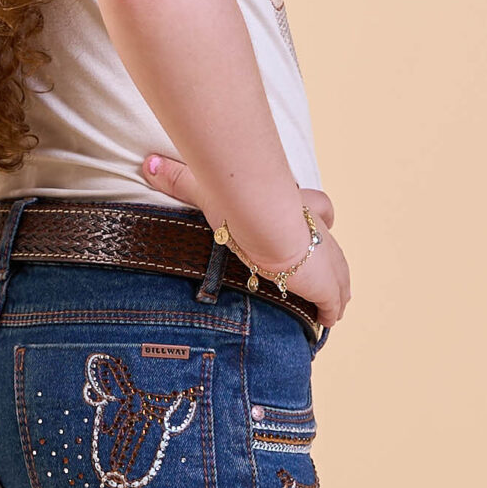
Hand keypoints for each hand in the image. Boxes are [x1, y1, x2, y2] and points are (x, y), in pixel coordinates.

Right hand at [141, 154, 350, 329]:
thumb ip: (179, 179)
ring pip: (340, 277)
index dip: (320, 217)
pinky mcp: (326, 284)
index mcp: (299, 207)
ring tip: (329, 307)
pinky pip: (333, 304)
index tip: (319, 225)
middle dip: (331, 265)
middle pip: (334, 249)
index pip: (321, 209)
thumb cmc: (240, 202)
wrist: (263, 219)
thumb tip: (146, 164)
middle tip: (325, 279)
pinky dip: (330, 312)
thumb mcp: (207, 190)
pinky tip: (326, 323)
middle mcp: (318, 232)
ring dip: (335, 290)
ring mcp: (326, 259)